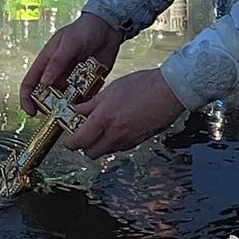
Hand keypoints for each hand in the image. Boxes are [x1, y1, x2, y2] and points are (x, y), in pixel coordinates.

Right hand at [19, 12, 123, 115]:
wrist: (108, 28)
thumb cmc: (84, 30)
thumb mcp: (70, 43)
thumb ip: (57, 62)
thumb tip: (44, 82)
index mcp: (47, 62)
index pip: (30, 83)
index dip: (26, 98)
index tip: (31, 112)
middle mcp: (57, 74)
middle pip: (46, 96)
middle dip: (49, 108)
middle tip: (57, 116)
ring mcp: (72, 80)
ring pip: (64, 101)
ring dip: (67, 109)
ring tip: (73, 116)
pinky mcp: (87, 84)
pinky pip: (82, 99)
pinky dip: (83, 106)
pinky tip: (87, 110)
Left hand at [62, 68, 186, 157]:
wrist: (170, 91)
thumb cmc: (143, 85)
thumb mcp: (111, 89)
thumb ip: (91, 103)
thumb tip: (76, 110)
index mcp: (104, 119)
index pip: (79, 141)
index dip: (70, 142)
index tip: (68, 137)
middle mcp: (115, 134)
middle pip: (90, 153)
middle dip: (84, 146)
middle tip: (84, 132)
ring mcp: (128, 140)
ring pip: (105, 152)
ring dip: (100, 145)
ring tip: (102, 128)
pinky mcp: (139, 141)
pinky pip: (120, 148)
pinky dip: (114, 142)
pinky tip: (118, 127)